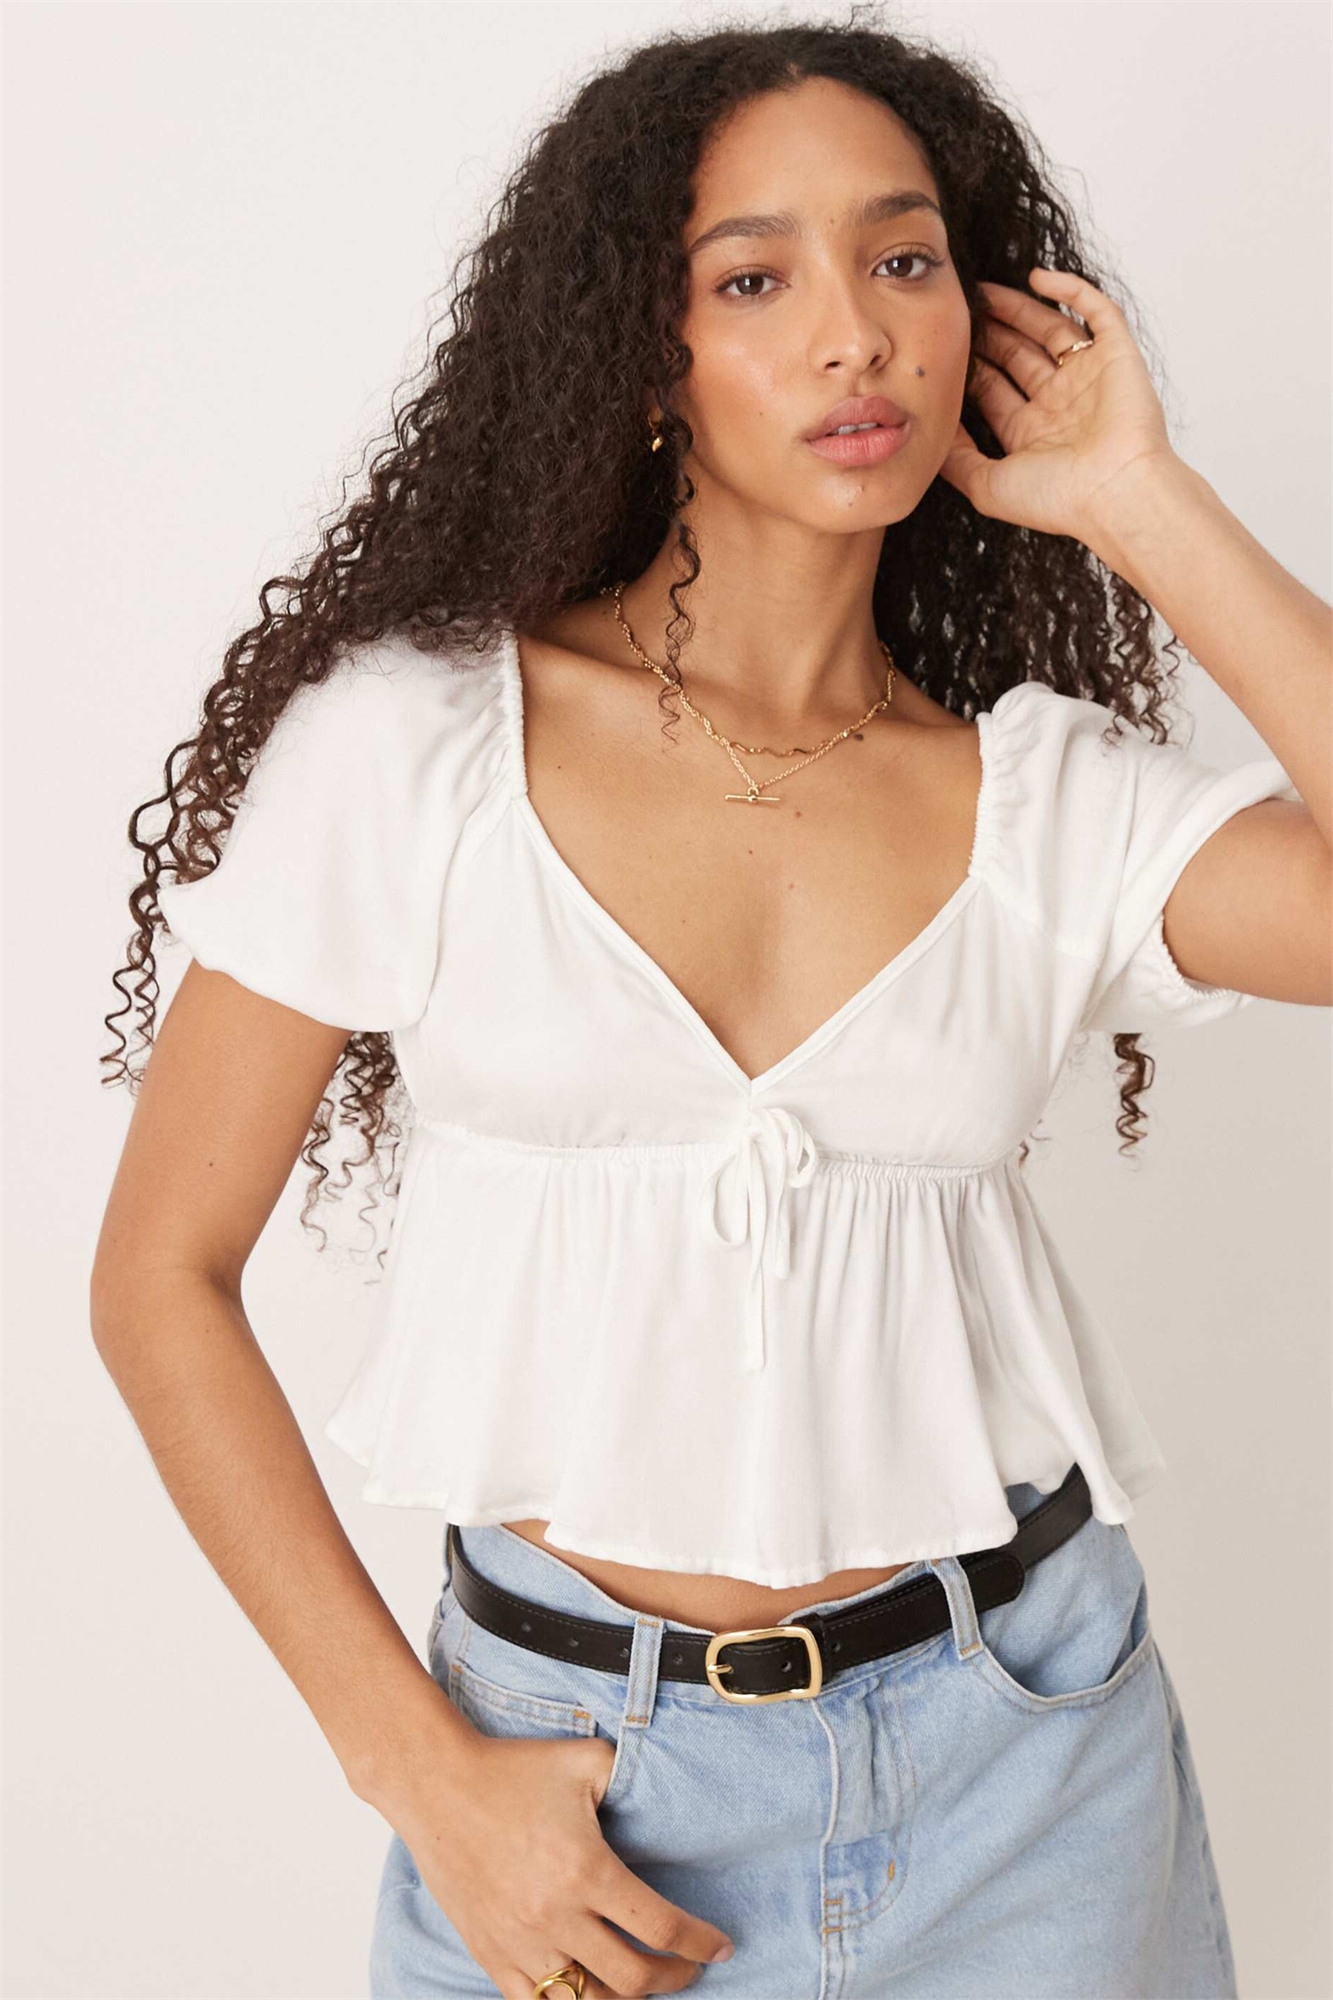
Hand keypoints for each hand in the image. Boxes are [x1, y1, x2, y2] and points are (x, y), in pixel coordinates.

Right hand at [392, 1729, 733, 1997]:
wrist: (438, 1785)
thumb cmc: (513, 1769)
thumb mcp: (585, 1760)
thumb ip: (629, 1777)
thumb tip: (660, 1790)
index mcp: (587, 1870)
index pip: (660, 1928)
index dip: (699, 1944)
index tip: (721, 1947)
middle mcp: (557, 1917)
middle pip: (633, 1978)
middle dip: (673, 1978)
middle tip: (689, 1969)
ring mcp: (521, 1943)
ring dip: (625, 1998)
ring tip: (642, 1982)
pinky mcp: (491, 1954)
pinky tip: (588, 1992)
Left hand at [938, 266, 1178, 545]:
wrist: (1115, 493)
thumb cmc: (1057, 498)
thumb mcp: (987, 485)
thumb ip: (956, 458)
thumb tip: (930, 428)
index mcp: (1032, 433)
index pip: (993, 389)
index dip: (968, 365)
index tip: (940, 343)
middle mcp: (1060, 403)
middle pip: (1017, 354)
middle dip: (989, 332)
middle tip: (959, 306)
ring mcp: (1089, 377)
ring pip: (1049, 328)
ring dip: (1018, 307)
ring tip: (983, 289)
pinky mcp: (1117, 355)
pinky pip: (1097, 312)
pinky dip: (1071, 290)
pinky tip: (1037, 277)